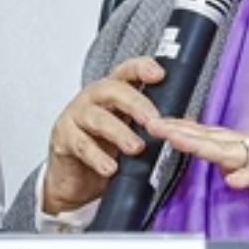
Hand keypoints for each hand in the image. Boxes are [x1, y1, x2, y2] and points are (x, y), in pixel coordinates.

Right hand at [42, 57, 168, 214]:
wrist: (75, 179)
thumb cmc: (104, 151)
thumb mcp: (131, 134)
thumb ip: (152, 126)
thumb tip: (185, 123)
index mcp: (111, 93)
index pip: (126, 72)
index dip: (141, 68)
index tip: (158, 74)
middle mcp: (92, 100)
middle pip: (111, 89)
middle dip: (135, 103)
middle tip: (152, 121)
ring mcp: (75, 117)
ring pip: (96, 117)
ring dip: (119, 132)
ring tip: (136, 148)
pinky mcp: (63, 139)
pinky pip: (81, 144)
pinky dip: (97, 157)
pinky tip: (110, 167)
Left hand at [145, 119, 248, 205]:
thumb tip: (229, 174)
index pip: (211, 134)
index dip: (184, 129)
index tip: (158, 124)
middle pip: (212, 137)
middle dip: (181, 132)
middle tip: (153, 124)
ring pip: (231, 150)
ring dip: (203, 145)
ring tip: (177, 140)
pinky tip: (233, 180)